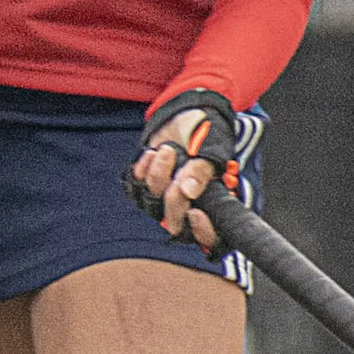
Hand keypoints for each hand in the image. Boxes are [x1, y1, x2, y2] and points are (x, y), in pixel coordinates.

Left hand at [125, 89, 237, 252]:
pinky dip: (142, 171)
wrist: (185, 113)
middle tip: (179, 177)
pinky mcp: (146, 187)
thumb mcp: (212, 148)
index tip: (196, 213)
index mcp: (217, 205)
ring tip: (167, 150)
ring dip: (158, 178)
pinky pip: (136, 190)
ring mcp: (166, 200)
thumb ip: (202, 171)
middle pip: (177, 228)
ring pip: (153, 206)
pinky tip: (151, 153)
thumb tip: (190, 192)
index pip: (212, 240)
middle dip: (174, 204)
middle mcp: (191, 209)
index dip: (203, 233)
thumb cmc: (206, 133)